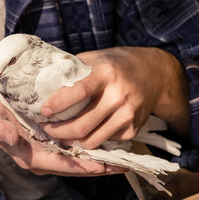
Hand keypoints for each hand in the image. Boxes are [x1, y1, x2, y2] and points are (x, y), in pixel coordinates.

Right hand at [0, 96, 126, 175]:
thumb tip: (10, 137)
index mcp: (30, 157)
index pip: (59, 164)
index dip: (80, 165)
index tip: (99, 165)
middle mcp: (44, 158)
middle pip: (74, 167)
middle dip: (98, 167)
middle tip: (122, 166)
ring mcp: (51, 152)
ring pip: (79, 160)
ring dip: (100, 160)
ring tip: (123, 159)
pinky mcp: (55, 144)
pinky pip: (76, 149)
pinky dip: (92, 148)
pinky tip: (109, 143)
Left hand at [40, 47, 189, 148]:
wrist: (155, 73)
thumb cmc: (116, 64)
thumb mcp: (95, 58)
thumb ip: (72, 69)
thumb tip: (44, 81)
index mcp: (106, 73)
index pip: (79, 91)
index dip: (59, 103)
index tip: (43, 111)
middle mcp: (119, 95)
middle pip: (83, 124)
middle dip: (59, 131)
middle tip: (46, 129)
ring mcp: (128, 114)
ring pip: (92, 140)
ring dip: (72, 142)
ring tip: (59, 135)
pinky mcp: (134, 129)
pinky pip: (105, 141)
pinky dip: (90, 140)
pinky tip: (82, 133)